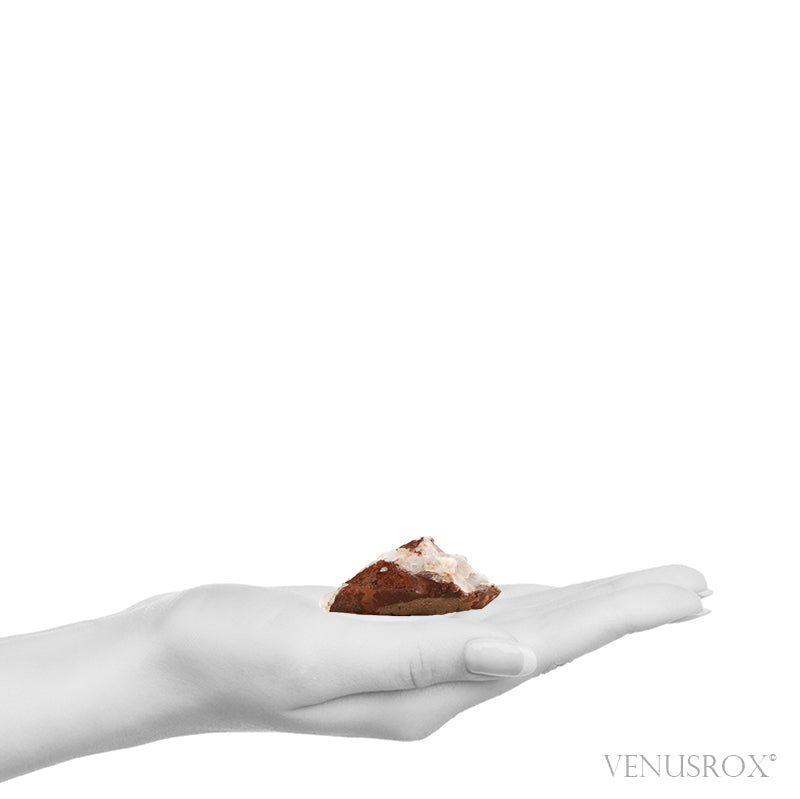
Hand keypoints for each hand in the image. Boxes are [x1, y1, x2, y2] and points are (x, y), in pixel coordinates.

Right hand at [154, 564, 709, 741]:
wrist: (181, 649)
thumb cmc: (238, 651)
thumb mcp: (326, 657)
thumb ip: (426, 658)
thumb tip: (524, 660)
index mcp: (433, 690)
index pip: (553, 644)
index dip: (625, 614)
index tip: (691, 592)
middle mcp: (437, 680)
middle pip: (554, 637)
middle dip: (627, 608)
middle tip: (696, 586)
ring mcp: (414, 658)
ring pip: (522, 623)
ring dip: (586, 603)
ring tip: (640, 592)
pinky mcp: (391, 633)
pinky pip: (477, 613)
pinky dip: (526, 599)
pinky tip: (544, 598)